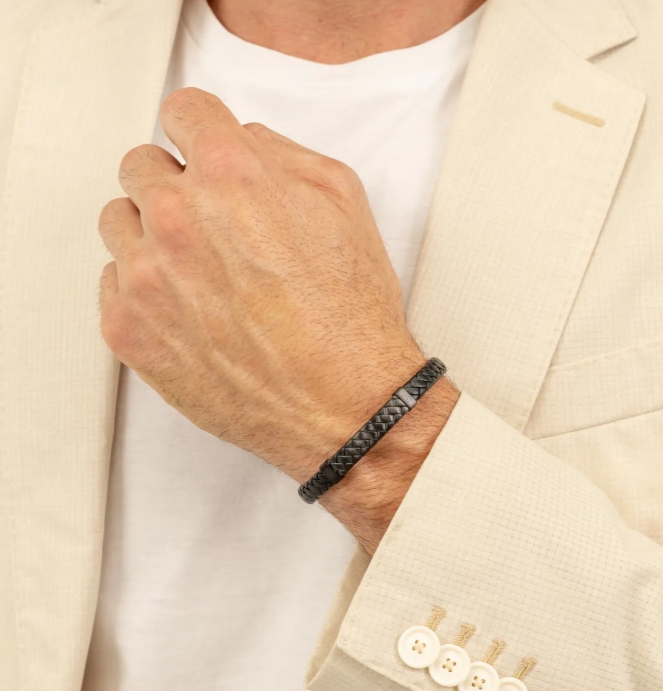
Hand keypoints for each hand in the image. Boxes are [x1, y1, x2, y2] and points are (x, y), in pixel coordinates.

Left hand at [98, 87, 430, 485]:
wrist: (343, 404)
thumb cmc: (350, 315)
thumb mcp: (344, 203)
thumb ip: (282, 153)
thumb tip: (244, 142)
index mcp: (232, 174)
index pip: (183, 112)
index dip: (201, 132)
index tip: (203, 151)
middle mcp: (178, 218)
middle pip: (142, 166)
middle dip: (177, 185)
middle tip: (213, 223)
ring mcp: (145, 277)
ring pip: (119, 223)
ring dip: (152, 235)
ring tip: (200, 271)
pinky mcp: (129, 330)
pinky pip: (111, 282)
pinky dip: (143, 289)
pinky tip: (190, 309)